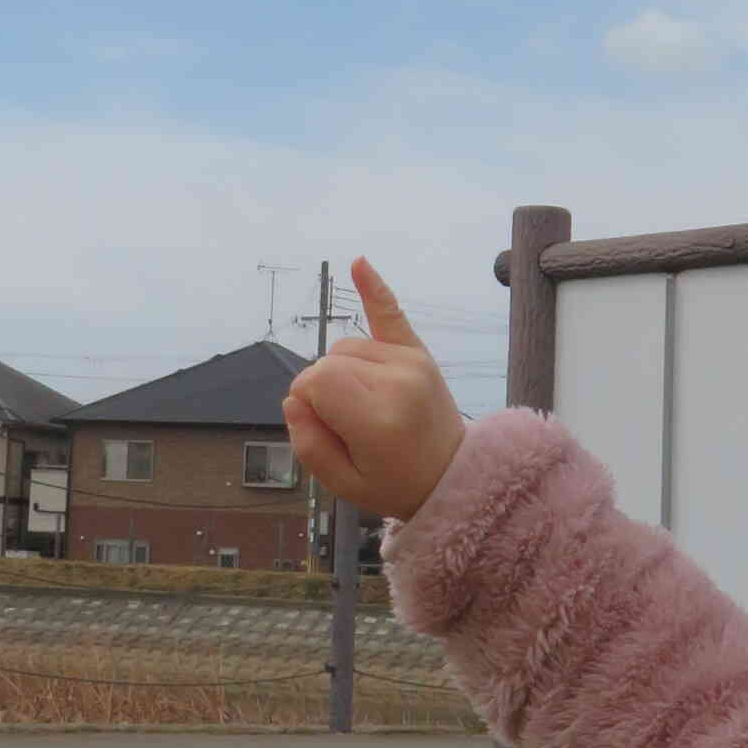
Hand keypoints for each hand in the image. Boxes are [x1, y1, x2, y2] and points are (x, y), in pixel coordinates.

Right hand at [281, 259, 466, 520]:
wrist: (453, 475)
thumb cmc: (394, 483)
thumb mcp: (343, 485)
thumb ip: (308, 444)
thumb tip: (293, 399)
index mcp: (377, 419)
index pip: (313, 382)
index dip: (305, 402)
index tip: (321, 424)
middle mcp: (396, 382)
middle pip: (327, 363)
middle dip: (322, 390)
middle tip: (349, 425)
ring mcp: (410, 362)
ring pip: (345, 347)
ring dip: (341, 370)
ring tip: (365, 404)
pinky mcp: (418, 351)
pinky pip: (389, 312)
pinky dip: (372, 287)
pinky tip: (357, 263)